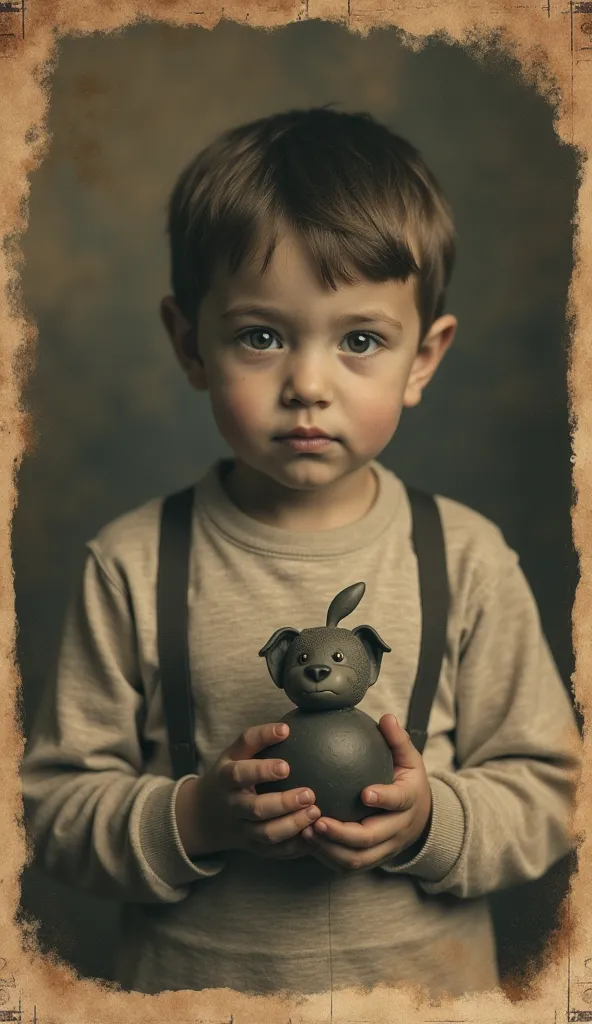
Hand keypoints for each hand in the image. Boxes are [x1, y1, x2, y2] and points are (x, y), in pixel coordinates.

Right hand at [175, 722, 320, 859]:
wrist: (204, 814)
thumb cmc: (230, 775)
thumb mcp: (234, 753)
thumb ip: (256, 738)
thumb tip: (287, 726)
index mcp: (226, 778)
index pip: (241, 773)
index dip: (262, 770)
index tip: (287, 765)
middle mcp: (233, 805)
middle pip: (256, 808)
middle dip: (283, 803)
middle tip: (309, 793)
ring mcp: (242, 829)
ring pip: (266, 834)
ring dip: (292, 825)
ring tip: (315, 811)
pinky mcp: (253, 847)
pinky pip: (275, 851)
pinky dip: (295, 846)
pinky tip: (313, 833)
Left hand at [302, 715, 431, 872]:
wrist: (422, 820)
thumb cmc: (408, 782)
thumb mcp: (410, 760)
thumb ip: (397, 740)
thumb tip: (386, 718)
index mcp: (409, 802)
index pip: (398, 802)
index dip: (383, 799)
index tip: (364, 793)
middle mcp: (397, 830)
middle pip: (370, 838)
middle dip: (342, 833)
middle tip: (317, 820)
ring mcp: (384, 849)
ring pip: (356, 859)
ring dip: (329, 848)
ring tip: (304, 832)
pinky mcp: (371, 860)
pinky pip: (347, 864)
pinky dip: (325, 856)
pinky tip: (304, 840)